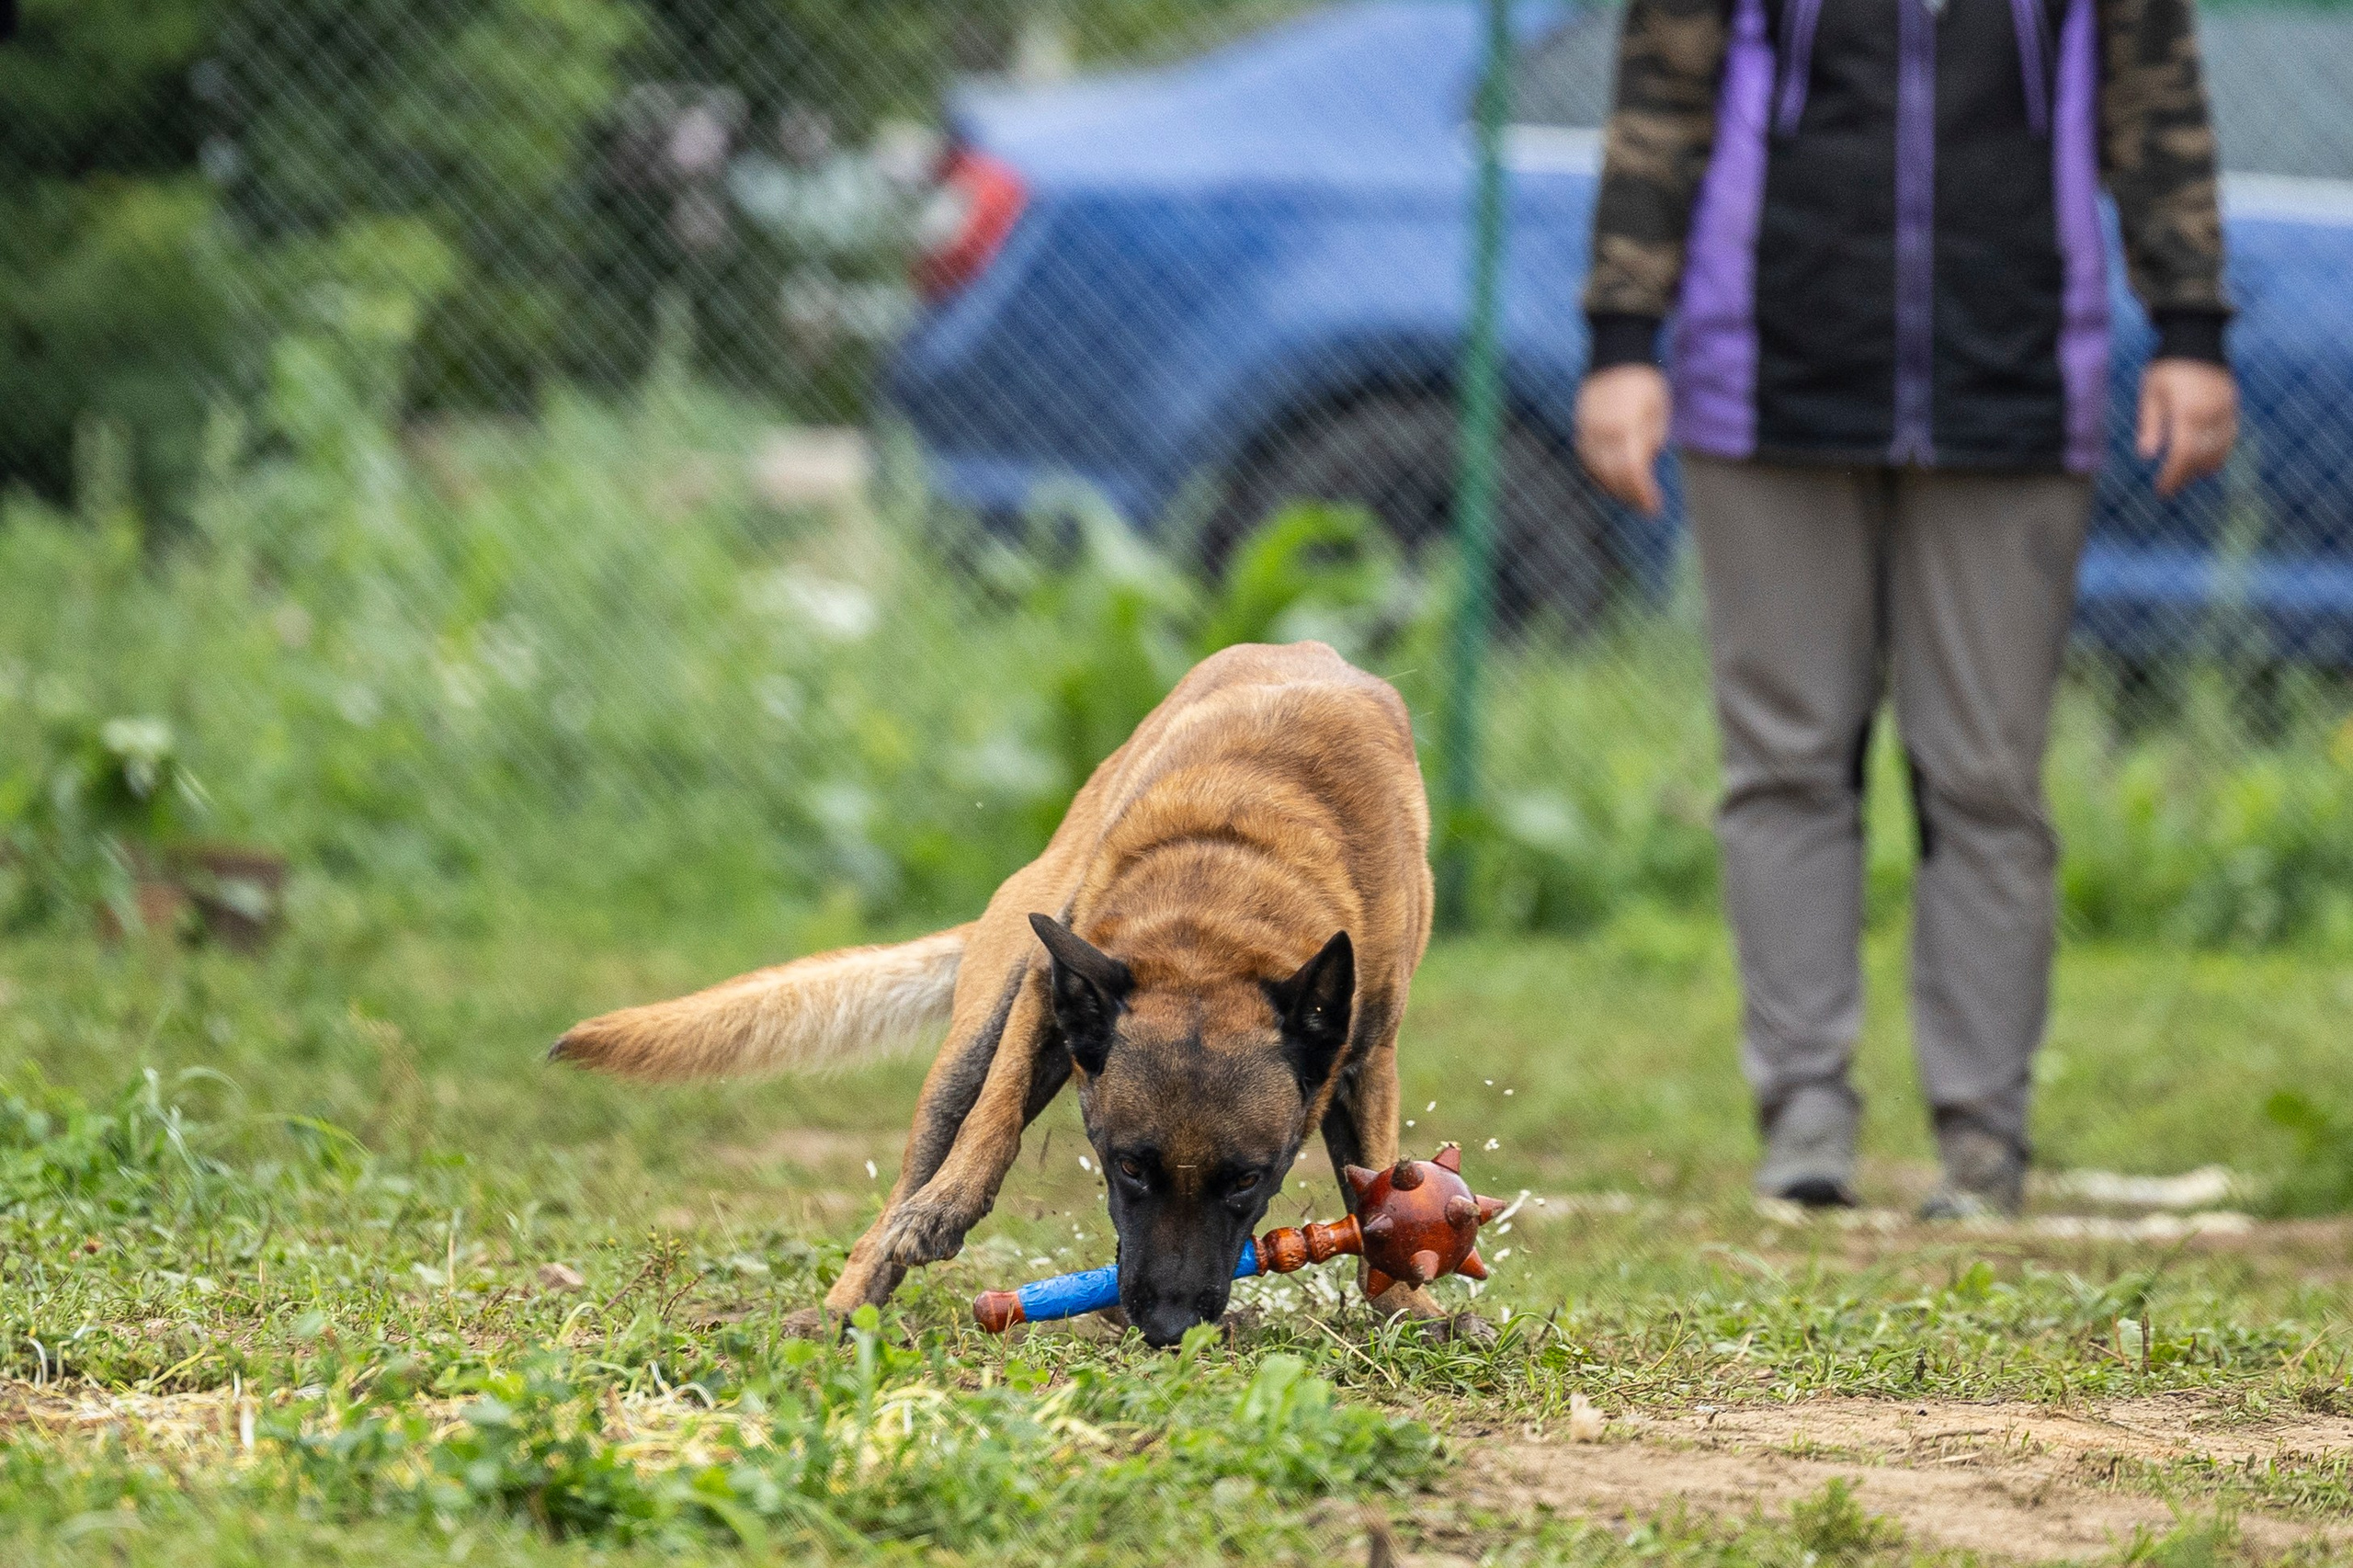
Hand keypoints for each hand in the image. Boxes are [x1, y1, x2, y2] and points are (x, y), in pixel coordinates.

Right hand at [1575, 364, 1670, 515]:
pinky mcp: (1580, 427)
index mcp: (1627, 427)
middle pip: (1613, 476)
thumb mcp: (1658, 413)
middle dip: (1630, 495)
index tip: (1653, 507)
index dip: (1643, 494)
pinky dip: (1596, 474)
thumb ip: (1651, 444)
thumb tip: (1643, 471)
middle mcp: (1604, 431)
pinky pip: (1585, 460)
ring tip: (1628, 496)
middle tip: (1644, 505)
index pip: (1633, 472)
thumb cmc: (1645, 383)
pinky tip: (1608, 482)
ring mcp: (1588, 430)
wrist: (1617, 354)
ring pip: (1596, 471)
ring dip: (1613, 488)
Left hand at [2136, 358, 2236, 497]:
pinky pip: (2230, 436)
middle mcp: (2211, 413)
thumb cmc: (2167, 366)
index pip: (2182, 454)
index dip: (2173, 476)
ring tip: (2187, 475)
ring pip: (2220, 449)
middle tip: (2170, 487)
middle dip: (2185, 475)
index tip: (2162, 490)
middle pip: (2202, 456)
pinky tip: (2208, 461)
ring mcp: (2226, 409)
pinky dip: (2220, 451)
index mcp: (2188, 412)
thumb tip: (2147, 455)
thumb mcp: (2150, 394)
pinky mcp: (2233, 405)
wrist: (2197, 338)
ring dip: (2204, 466)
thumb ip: (2150, 425)